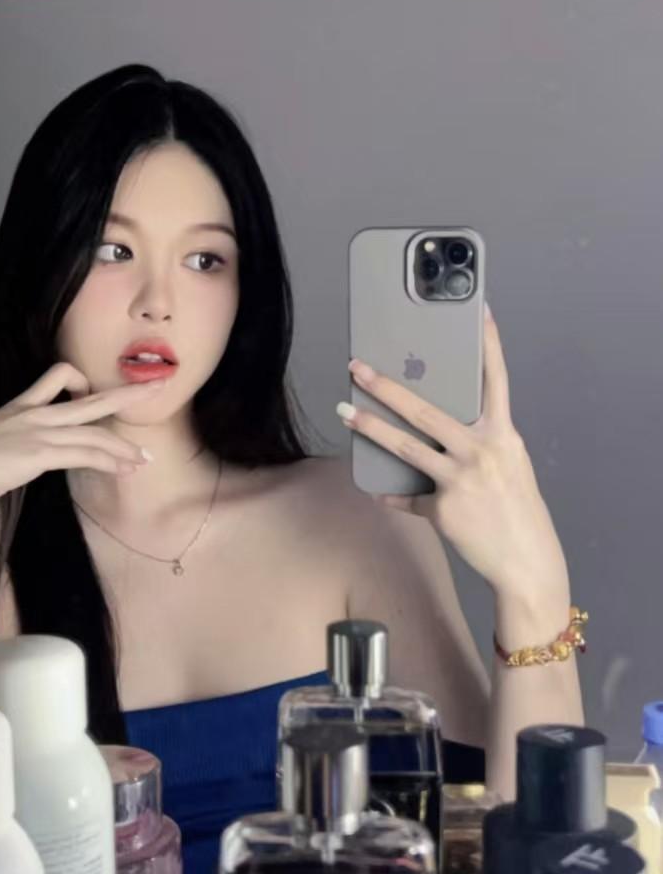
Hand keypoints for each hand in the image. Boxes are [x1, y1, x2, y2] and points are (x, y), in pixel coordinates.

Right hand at [0, 362, 164, 513]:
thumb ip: (9, 442)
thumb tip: (17, 455)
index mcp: (20, 406)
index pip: (57, 375)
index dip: (81, 380)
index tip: (93, 393)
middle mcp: (35, 413)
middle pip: (92, 397)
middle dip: (128, 393)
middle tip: (158, 386)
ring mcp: (40, 431)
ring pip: (96, 431)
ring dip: (123, 447)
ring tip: (144, 458)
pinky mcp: (42, 453)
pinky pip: (86, 453)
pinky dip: (110, 460)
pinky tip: (126, 468)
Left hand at [339, 304, 568, 597]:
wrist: (527, 563)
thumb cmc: (518, 513)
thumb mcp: (508, 468)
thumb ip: (479, 446)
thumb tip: (440, 435)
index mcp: (504, 435)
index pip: (497, 380)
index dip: (489, 345)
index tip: (480, 311)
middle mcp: (483, 451)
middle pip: (427, 410)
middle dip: (388, 387)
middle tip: (359, 368)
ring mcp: (461, 479)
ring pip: (406, 446)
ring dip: (371, 428)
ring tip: (345, 412)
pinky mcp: (444, 509)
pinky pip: (409, 498)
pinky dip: (394, 496)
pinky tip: (380, 492)